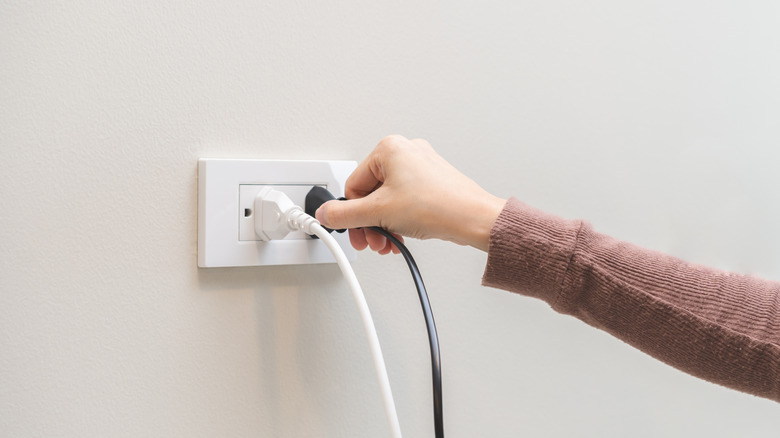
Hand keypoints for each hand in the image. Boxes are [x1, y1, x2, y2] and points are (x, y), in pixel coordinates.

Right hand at [315, 135, 505, 253]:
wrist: (474, 219)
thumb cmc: (438, 206)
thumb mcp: (379, 212)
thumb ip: (345, 215)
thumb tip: (326, 215)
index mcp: (389, 148)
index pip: (353, 185)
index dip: (353, 214)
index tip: (355, 233)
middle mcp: (406, 151)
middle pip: (371, 193)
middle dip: (370, 223)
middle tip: (372, 241)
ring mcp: (422, 166)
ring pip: (388, 199)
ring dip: (384, 225)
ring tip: (389, 242)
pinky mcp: (433, 182)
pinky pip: (405, 201)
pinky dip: (400, 220)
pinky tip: (402, 235)